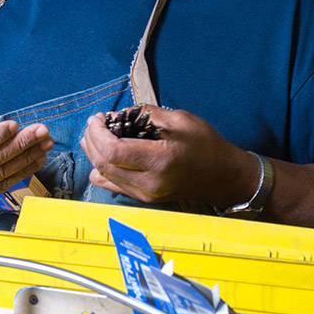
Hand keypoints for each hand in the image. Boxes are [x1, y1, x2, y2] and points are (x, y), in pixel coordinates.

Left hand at [80, 106, 255, 207]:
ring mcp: (146, 194)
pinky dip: (101, 170)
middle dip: (92, 140)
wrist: (222, 176)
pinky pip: (113, 186)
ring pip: (105, 175)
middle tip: (95, 123)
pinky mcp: (144, 199)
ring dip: (93, 153)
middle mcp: (150, 182)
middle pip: (104, 163)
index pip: (113, 151)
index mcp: (160, 160)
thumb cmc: (205, 145)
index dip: (97, 133)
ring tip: (94, 134)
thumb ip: (146, 115)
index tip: (98, 118)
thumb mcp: (180, 120)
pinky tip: (98, 157)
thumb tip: (118, 115)